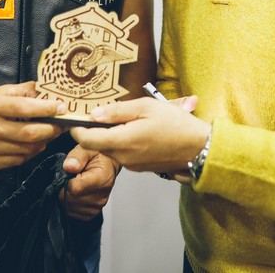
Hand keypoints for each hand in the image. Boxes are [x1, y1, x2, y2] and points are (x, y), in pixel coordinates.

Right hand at [0, 81, 65, 171]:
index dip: (46, 109)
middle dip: (51, 129)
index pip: (24, 108)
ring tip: (48, 134)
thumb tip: (45, 92)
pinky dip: (29, 153)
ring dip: (42, 142)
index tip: (62, 108)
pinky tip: (32, 144)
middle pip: (28, 133)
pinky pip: (17, 161)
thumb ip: (21, 91)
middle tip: (61, 125)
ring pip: (26, 150)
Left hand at [60, 144, 119, 220]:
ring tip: (73, 183)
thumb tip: (69, 166)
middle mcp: (102, 195)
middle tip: (70, 176)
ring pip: (70, 207)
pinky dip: (70, 203)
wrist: (107, 164)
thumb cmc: (97, 155)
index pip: (75, 188)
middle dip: (64, 188)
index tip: (68, 171)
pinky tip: (75, 192)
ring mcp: (98, 206)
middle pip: (71, 199)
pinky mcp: (93, 212)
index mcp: (103, 178)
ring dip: (66, 196)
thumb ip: (77, 156)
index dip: (65, 180)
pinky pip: (73, 213)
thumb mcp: (87, 148)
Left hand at [70, 97, 209, 173]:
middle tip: (105, 112)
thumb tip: (94, 114)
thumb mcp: (146, 107)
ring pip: (111, 148)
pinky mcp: (139, 167)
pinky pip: (123, 154)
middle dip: (95, 130)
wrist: (199, 147)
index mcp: (122, 141)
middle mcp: (123, 157)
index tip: (76, 118)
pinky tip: (138, 130)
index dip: (77, 128)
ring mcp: (132, 165)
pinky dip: (123, 142)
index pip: (87, 139)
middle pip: (97, 144)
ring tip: (128, 119)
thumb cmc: (176, 124)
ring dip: (111, 135)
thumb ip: (117, 111)